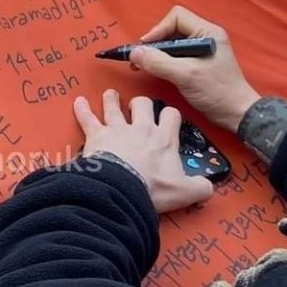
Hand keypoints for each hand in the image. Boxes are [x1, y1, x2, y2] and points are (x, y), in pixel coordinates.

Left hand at [73, 90, 213, 213]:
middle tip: (138, 106)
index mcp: (163, 139)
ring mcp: (117, 129)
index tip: (168, 117)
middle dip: (141, 104)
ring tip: (110, 94)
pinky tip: (78, 102)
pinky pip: (87, 118)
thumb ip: (200, 188)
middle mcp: (141, 129)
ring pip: (114, 106)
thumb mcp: (185, 192)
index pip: (171, 116)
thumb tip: (209, 188)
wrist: (123, 189)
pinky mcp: (96, 135)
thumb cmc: (153, 188)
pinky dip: (82, 110)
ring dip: (112, 100)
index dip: (170, 115)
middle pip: (142, 104)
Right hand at [129, 5, 259, 132]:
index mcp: (207, 32)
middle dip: (154, 43)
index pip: (176, 17)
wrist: (236, 114)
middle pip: (172, 28)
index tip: (145, 48)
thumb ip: (159, 63)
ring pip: (172, 42)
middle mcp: (205, 36)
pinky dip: (163, 61)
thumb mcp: (185, 76)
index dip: (158, 30)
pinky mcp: (198, 62)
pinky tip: (155, 70)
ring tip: (143, 65)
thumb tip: (135, 53)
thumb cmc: (218, 93)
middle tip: (141, 58)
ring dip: (157, 53)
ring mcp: (202, 49)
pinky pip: (176, 55)